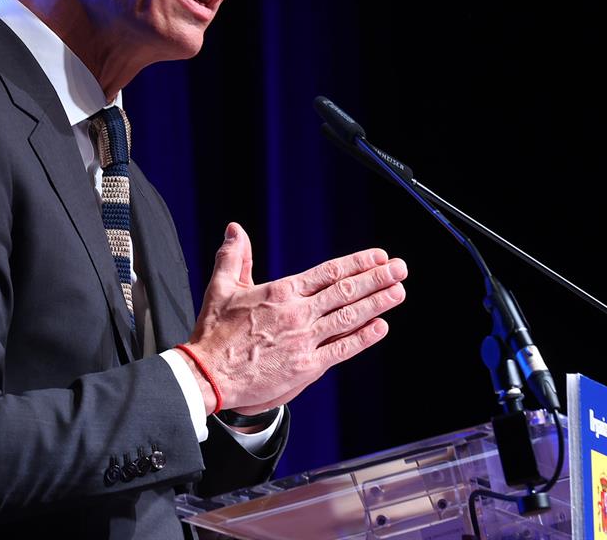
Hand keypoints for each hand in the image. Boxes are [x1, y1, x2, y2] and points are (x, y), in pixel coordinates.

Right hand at [181, 222, 406, 413]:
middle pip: (346, 291)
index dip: (357, 263)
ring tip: (398, 291)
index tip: (378, 256)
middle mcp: (298, 314)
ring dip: (377, 303)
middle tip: (400, 269)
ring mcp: (304, 341)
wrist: (206, 376)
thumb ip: (234, 257)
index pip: (328, 272)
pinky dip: (363, 338)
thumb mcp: (221, 288)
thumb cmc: (213, 334)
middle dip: (377, 278)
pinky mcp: (305, 367)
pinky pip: (341, 350)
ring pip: (349, 317)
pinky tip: (380, 327)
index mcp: (281, 293)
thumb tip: (235, 230)